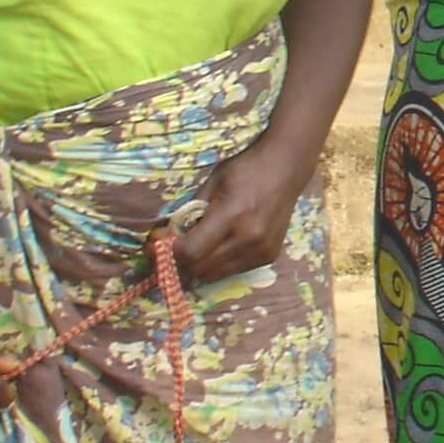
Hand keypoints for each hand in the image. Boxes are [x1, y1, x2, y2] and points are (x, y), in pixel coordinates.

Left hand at [173, 144, 313, 285]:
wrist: (287, 167)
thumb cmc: (247, 169)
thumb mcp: (212, 183)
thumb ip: (190, 211)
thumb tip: (166, 236)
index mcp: (233, 216)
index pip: (190, 251)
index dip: (167, 251)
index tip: (155, 243)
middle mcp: (250, 238)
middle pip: (198, 269)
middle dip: (178, 260)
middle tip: (171, 246)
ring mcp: (262, 250)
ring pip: (214, 275)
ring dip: (198, 265)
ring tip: (195, 246)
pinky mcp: (270, 255)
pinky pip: (232, 271)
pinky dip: (218, 263)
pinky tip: (221, 245)